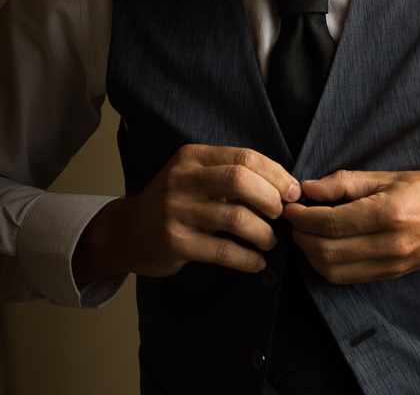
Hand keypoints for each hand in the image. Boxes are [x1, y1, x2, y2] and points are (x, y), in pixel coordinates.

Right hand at [72, 144, 299, 284]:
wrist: (126, 231)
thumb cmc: (174, 202)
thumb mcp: (195, 177)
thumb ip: (231, 175)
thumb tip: (285, 187)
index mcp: (193, 157)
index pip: (245, 158)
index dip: (276, 174)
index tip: (293, 192)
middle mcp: (182, 180)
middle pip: (240, 181)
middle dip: (271, 199)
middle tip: (282, 215)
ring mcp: (176, 211)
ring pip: (235, 218)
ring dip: (263, 233)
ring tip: (270, 241)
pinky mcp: (174, 243)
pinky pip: (222, 251)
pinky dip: (247, 258)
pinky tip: (257, 262)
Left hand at [281, 170, 419, 284]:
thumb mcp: (390, 176)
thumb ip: (346, 183)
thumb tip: (309, 188)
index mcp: (388, 212)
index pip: (329, 222)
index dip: (302, 216)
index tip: (290, 206)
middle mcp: (389, 243)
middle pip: (326, 250)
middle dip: (301, 236)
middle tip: (294, 220)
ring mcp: (391, 264)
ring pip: (333, 270)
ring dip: (311, 254)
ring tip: (307, 233)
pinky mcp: (392, 275)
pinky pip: (349, 277)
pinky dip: (328, 265)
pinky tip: (326, 247)